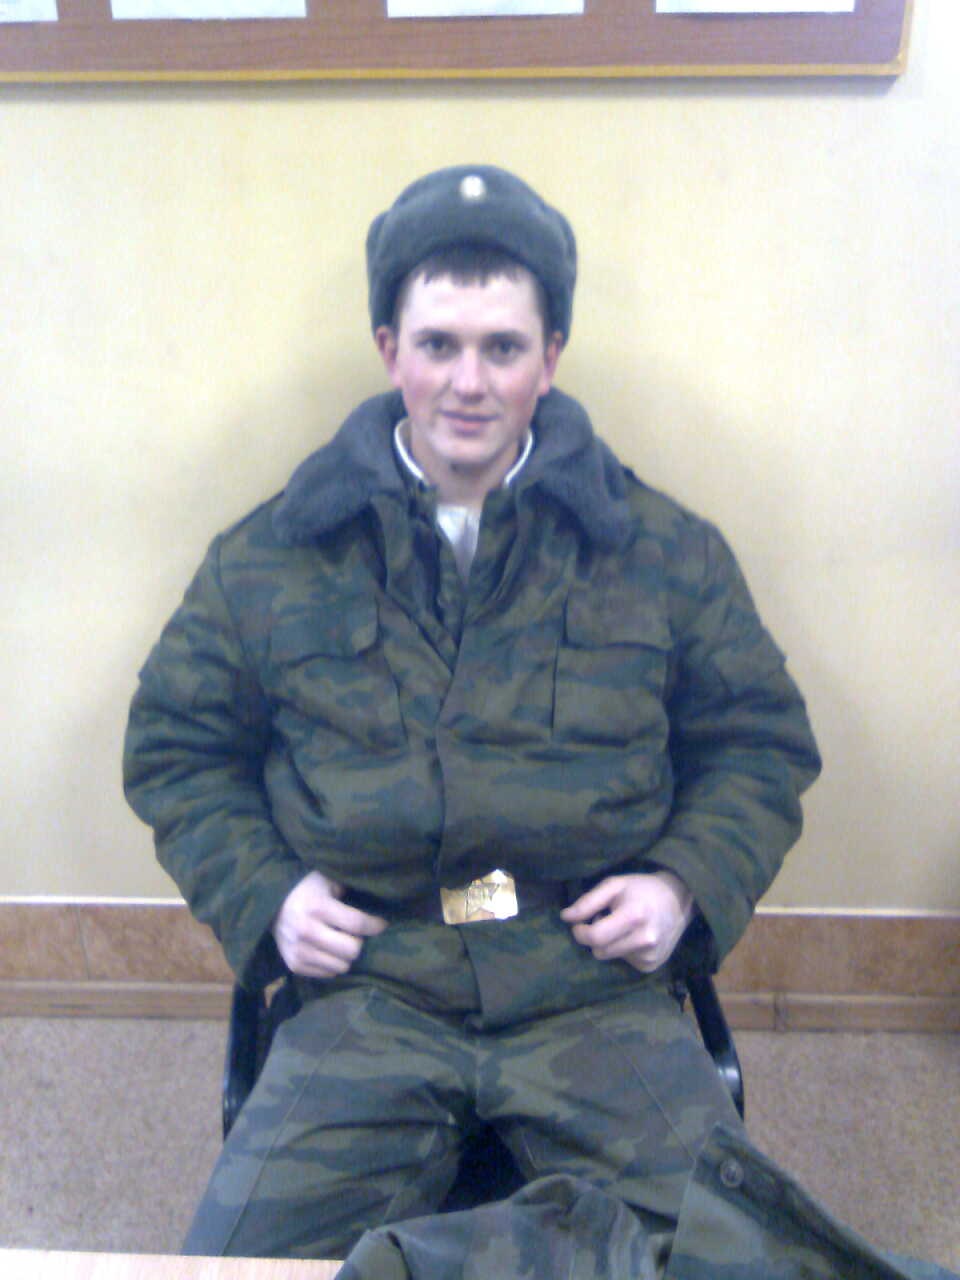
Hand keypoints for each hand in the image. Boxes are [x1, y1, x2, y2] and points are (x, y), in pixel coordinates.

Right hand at [272, 871, 387, 978]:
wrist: (272, 905)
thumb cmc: (307, 889)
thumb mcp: (327, 880)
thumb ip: (349, 889)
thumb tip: (380, 897)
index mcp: (317, 907)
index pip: (356, 923)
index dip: (375, 925)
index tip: (381, 923)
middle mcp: (306, 931)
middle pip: (352, 950)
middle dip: (359, 941)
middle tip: (356, 934)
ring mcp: (298, 951)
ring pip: (342, 966)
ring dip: (346, 955)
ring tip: (340, 941)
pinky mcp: (294, 965)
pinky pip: (328, 974)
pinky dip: (333, 963)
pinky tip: (327, 949)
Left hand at [560, 871, 694, 973]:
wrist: (678, 901)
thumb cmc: (641, 889)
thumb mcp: (614, 885)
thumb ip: (588, 901)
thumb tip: (565, 918)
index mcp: (634, 916)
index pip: (595, 937)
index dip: (580, 932)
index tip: (579, 924)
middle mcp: (645, 940)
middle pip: (600, 951)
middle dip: (595, 938)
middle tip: (605, 920)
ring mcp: (650, 956)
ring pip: (610, 957)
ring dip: (610, 944)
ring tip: (622, 927)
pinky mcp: (652, 966)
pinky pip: (624, 962)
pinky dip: (623, 950)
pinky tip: (634, 937)